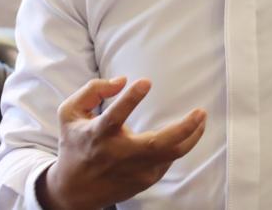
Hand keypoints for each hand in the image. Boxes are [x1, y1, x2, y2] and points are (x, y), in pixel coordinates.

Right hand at [37, 77, 206, 209]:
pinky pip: (169, 160)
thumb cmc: (74, 144)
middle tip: (201, 111)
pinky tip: (186, 133)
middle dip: (183, 127)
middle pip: (157, 144)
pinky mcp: (145, 180)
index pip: (115, 116)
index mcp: (98, 134)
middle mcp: (119, 154)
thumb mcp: (69, 113)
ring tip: (201, 119)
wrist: (74, 191)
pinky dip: (180, 145)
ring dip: (192, 136)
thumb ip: (93, 90)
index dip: (131, 99)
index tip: (146, 82)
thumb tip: (123, 80)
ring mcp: (134, 170)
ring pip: (172, 154)